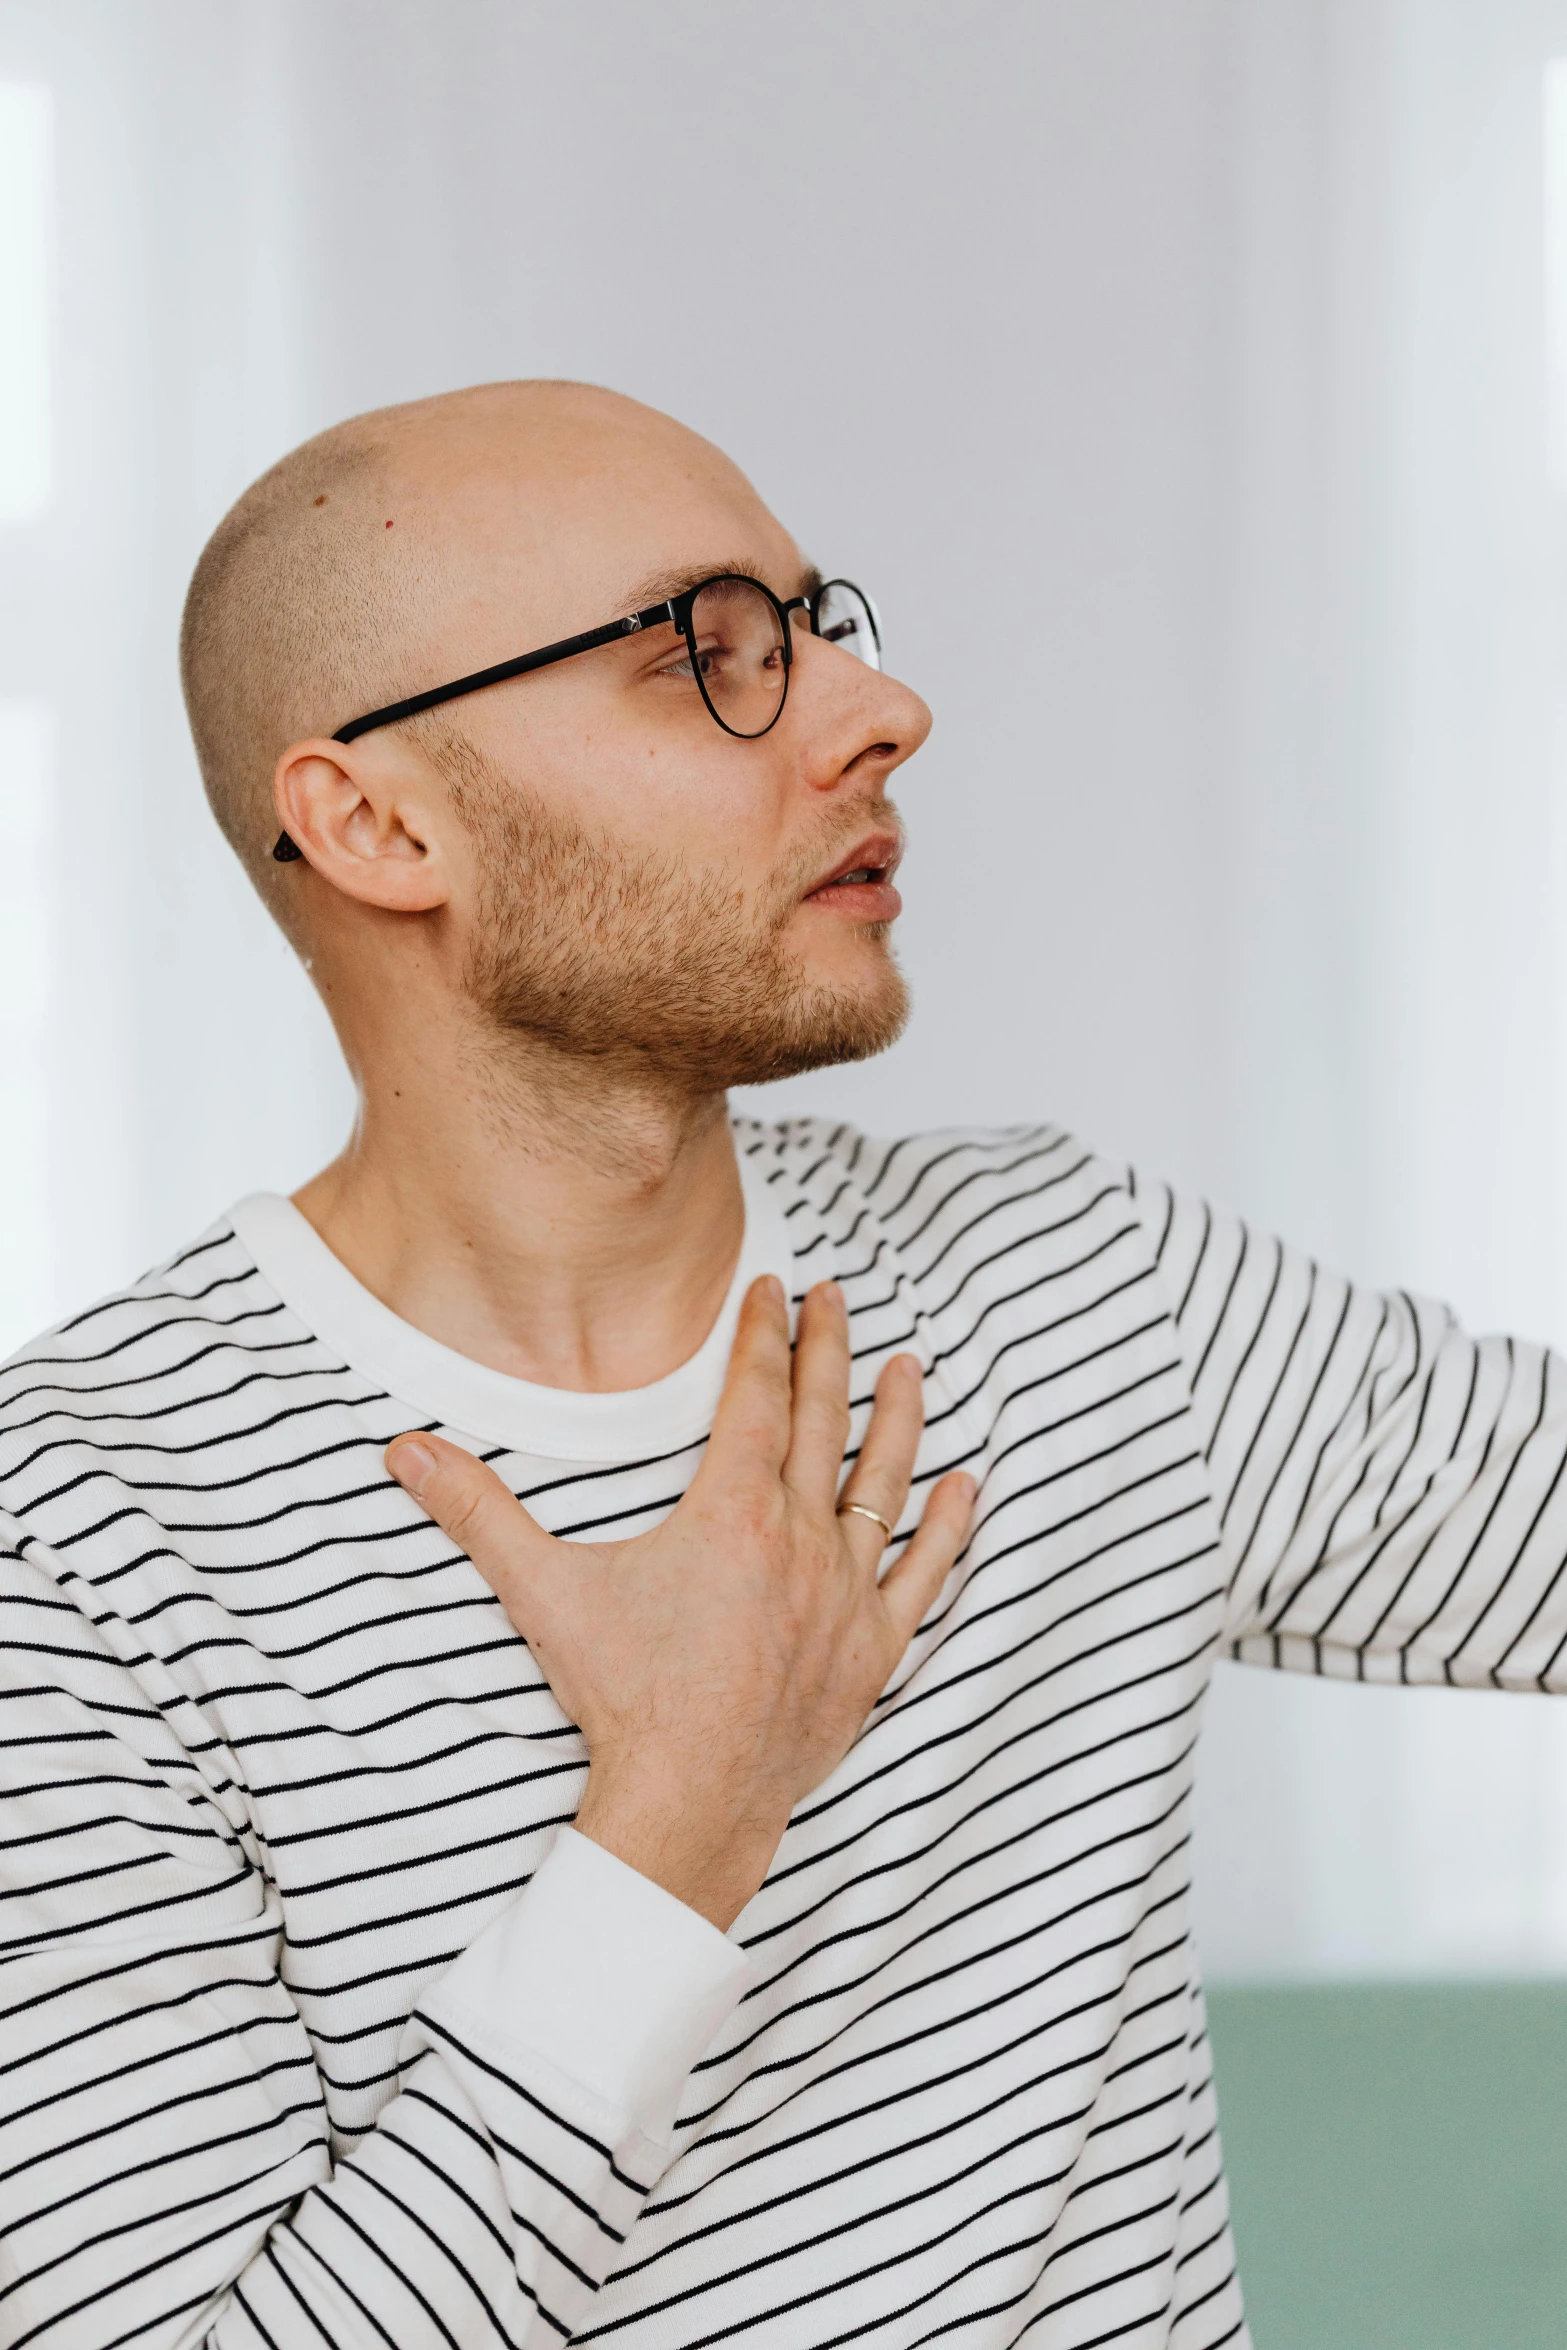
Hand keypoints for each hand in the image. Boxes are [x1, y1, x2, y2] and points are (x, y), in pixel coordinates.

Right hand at [385, 1277, 975, 1928]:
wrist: (687, 1806)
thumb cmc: (622, 1698)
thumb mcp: (545, 1593)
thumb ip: (478, 1513)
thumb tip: (405, 1450)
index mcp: (732, 1513)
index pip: (755, 1397)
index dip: (761, 1335)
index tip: (772, 1287)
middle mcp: (801, 1541)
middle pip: (824, 1421)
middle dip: (828, 1349)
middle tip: (833, 1296)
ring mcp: (845, 1595)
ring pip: (885, 1483)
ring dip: (898, 1417)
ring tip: (911, 1364)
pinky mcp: (873, 1649)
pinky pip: (926, 1572)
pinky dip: (948, 1524)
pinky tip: (967, 1484)